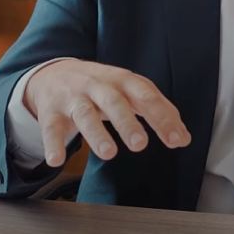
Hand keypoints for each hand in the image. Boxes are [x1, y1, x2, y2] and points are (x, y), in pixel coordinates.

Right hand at [23, 59, 191, 166]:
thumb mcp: (129, 91)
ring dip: (96, 133)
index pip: (145, 95)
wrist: (54, 73)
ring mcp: (73, 98)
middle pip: (113, 101)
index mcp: (121, 80)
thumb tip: (182, 137)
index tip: (176, 139)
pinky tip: (56, 160)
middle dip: (126, 121)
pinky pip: (50, 127)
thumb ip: (157, 110)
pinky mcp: (51, 111)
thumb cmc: (99, 86)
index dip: (161, 116)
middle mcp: (97, 86)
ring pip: (84, 113)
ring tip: (108, 153)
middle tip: (140, 144)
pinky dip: (53, 144)